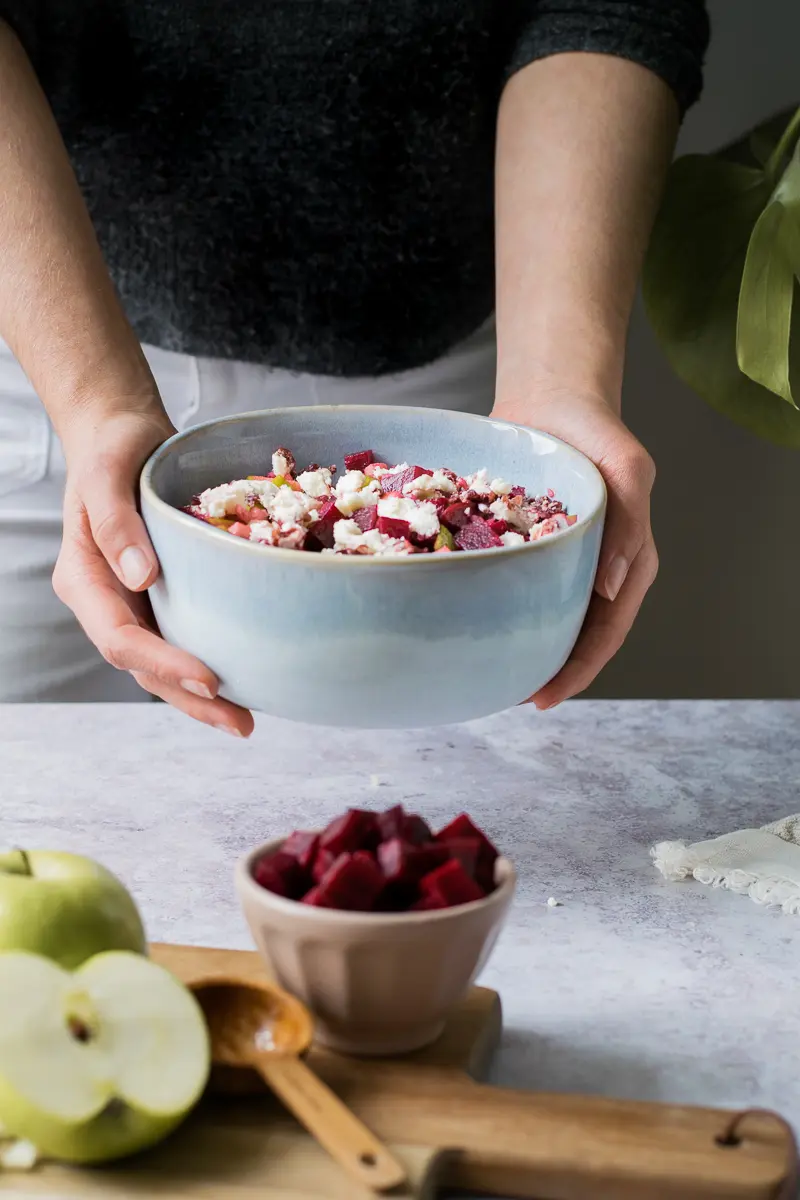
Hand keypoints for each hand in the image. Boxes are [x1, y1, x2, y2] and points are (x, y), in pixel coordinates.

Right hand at [52, 409, 254, 736]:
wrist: (122, 437)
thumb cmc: (112, 449)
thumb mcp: (107, 472)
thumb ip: (115, 522)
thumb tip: (140, 577)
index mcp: (84, 580)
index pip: (120, 637)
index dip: (162, 662)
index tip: (208, 677)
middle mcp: (109, 602)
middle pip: (144, 666)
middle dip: (190, 697)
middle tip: (240, 723)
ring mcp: (135, 605)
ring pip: (164, 663)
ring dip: (202, 696)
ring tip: (246, 722)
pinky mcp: (164, 598)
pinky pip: (186, 637)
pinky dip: (212, 660)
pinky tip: (248, 680)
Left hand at [492, 388, 657, 707]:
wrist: (552, 397)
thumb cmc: (598, 430)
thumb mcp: (628, 469)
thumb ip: (628, 525)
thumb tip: (613, 591)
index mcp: (628, 563)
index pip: (608, 632)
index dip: (579, 670)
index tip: (545, 698)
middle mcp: (594, 570)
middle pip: (574, 637)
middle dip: (548, 673)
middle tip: (509, 699)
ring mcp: (558, 561)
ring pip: (541, 617)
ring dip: (521, 648)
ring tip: (487, 677)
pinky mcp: (524, 546)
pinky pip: (509, 584)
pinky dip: (493, 607)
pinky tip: (466, 624)